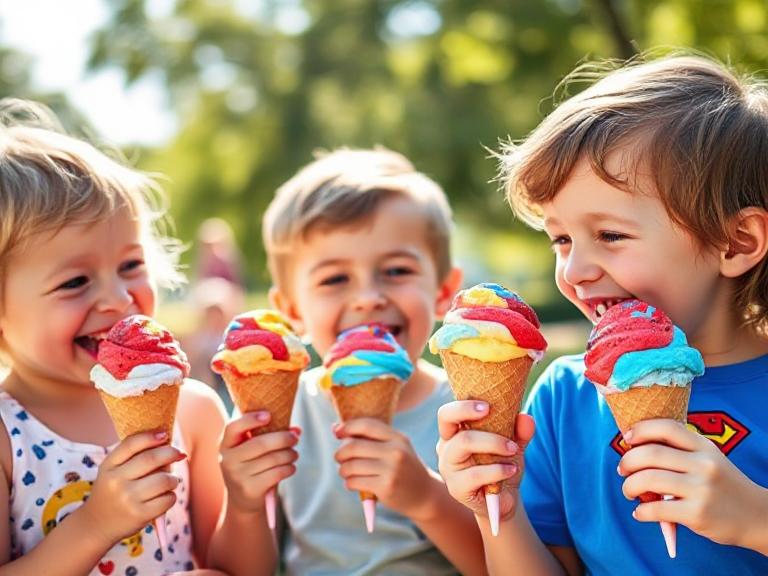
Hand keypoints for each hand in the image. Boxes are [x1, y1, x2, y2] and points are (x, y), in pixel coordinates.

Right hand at [82, 430, 185, 544]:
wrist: (96, 525)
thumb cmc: (112, 492)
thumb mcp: (112, 471)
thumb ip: (133, 456)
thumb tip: (168, 443)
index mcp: (108, 466)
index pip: (131, 444)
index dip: (150, 436)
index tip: (164, 434)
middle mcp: (116, 481)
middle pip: (151, 459)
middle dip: (171, 453)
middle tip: (179, 454)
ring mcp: (128, 499)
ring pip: (164, 479)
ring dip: (173, 479)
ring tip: (170, 481)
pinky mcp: (140, 515)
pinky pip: (167, 499)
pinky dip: (171, 496)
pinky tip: (164, 497)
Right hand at [219, 411, 299, 511]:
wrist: (242, 499)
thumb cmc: (249, 465)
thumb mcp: (248, 449)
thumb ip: (267, 434)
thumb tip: (296, 430)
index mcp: (225, 444)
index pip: (233, 427)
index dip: (251, 419)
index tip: (269, 415)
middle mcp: (228, 460)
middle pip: (260, 443)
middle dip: (283, 438)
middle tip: (295, 438)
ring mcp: (237, 476)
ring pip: (272, 459)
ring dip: (289, 454)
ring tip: (294, 454)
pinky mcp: (250, 489)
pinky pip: (276, 473)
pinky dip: (288, 468)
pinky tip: (291, 467)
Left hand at [334, 418, 433, 518]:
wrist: (425, 495)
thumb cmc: (404, 469)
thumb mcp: (397, 448)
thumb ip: (372, 439)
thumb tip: (336, 428)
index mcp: (398, 438)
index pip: (366, 425)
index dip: (347, 427)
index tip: (337, 432)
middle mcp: (395, 452)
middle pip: (354, 446)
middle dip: (340, 453)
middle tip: (339, 458)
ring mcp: (391, 470)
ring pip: (351, 466)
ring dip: (343, 470)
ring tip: (345, 472)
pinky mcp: (385, 487)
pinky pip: (355, 482)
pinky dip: (349, 483)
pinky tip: (353, 484)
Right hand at [436, 400, 533, 521]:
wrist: (504, 500)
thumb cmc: (502, 465)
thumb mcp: (513, 445)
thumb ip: (520, 431)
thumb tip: (526, 418)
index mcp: (455, 433)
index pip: (447, 413)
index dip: (463, 406)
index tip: (487, 406)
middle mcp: (446, 447)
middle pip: (449, 421)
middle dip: (475, 416)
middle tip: (502, 426)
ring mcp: (448, 468)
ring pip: (464, 442)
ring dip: (494, 443)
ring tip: (513, 450)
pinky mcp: (456, 488)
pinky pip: (475, 473)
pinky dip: (498, 469)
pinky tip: (511, 469)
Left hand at [619, 418, 767, 547]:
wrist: (757, 516)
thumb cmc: (723, 485)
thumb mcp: (709, 458)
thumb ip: (680, 450)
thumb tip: (636, 446)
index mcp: (704, 446)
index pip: (666, 427)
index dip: (641, 429)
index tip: (627, 438)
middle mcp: (703, 464)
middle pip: (650, 454)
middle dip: (627, 461)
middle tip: (622, 470)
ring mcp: (700, 489)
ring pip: (648, 480)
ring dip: (629, 486)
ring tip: (629, 491)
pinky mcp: (697, 514)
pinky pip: (655, 510)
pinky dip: (640, 512)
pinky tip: (640, 513)